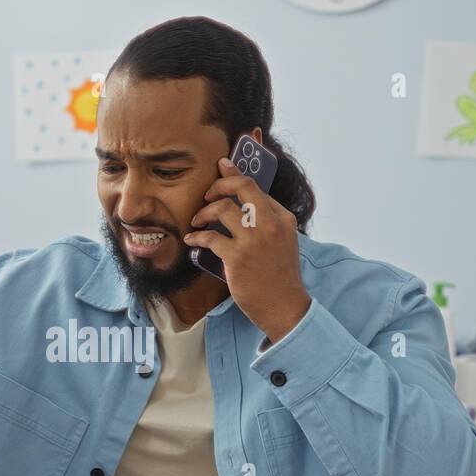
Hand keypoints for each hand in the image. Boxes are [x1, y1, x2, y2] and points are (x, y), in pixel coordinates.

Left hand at [184, 156, 311, 342]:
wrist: (283, 306)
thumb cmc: (279, 276)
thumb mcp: (283, 242)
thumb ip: (268, 222)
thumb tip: (243, 206)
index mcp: (283, 218)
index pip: (256, 187)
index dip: (235, 176)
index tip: (222, 169)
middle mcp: (270, 224)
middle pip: (242, 186)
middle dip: (219, 184)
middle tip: (207, 194)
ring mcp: (254, 240)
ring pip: (222, 208)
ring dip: (203, 212)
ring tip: (197, 221)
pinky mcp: (237, 257)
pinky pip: (210, 237)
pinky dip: (197, 236)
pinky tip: (192, 239)